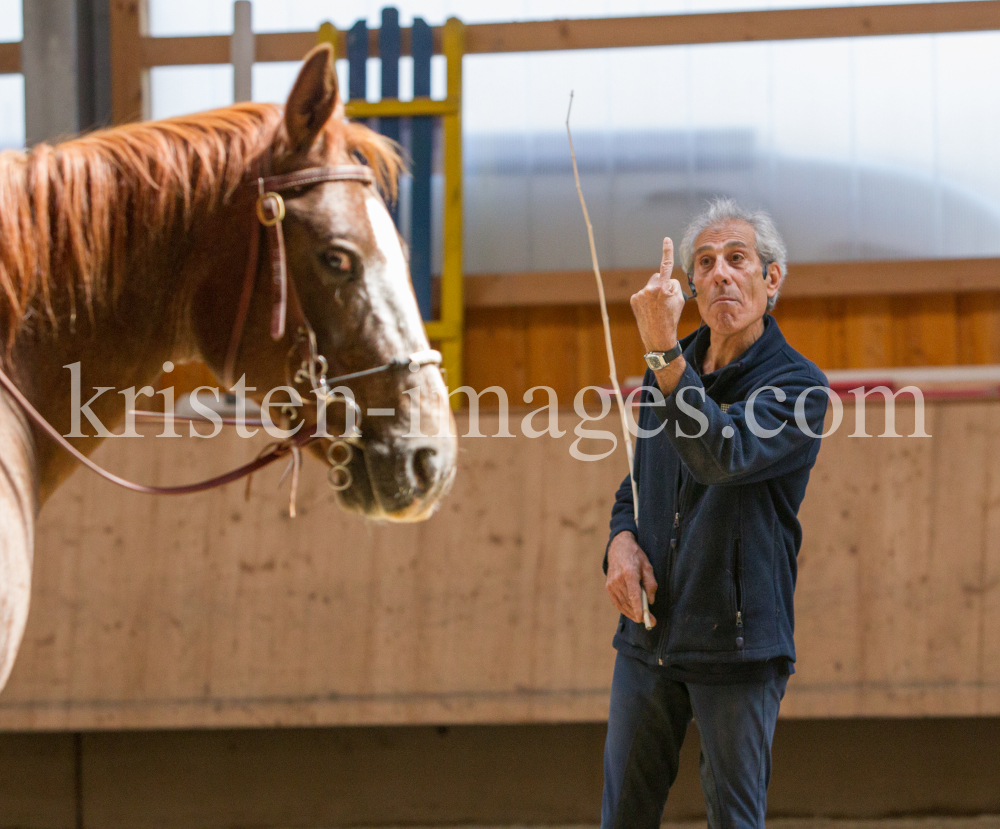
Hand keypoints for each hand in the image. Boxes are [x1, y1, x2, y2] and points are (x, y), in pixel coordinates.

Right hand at [606, 531, 657, 626]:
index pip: (633, 594)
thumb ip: (651, 583)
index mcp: (629, 572)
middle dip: (640, 614)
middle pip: (629, 601)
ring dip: (632, 613)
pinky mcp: (608, 586)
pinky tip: (632, 613)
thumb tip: (650, 600)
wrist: (618, 547)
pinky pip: (617, 602)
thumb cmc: (635, 556)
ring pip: (623, 604)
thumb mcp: (648, 566)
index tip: (643, 618)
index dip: (638, 607)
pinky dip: (624, 609)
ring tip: (643, 619)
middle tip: (651, 622)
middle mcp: (618, 579)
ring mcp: (611, 583)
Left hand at [630, 237, 685, 351]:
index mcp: (664, 288)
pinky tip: (649, 310)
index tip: (666, 239)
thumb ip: (673, 285)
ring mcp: (640, 294)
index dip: (667, 251)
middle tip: (664, 300)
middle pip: (658, 277)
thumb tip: (666, 280)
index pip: (666, 265)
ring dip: (653, 293)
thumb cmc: (671, 318)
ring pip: (650, 286)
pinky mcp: (634, 299)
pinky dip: (646, 299)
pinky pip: (642, 293)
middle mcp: (651, 289)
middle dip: (661, 284)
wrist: (658, 337)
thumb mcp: (680, 300)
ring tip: (656, 308)